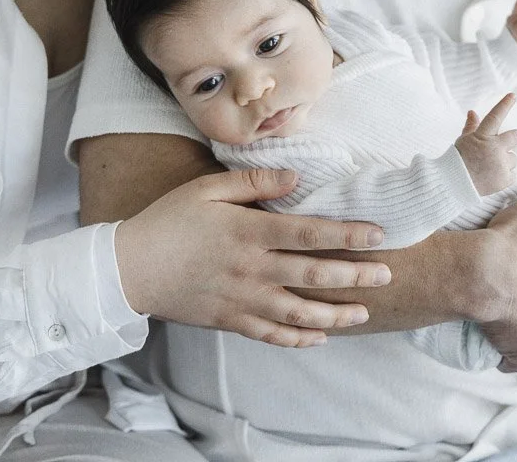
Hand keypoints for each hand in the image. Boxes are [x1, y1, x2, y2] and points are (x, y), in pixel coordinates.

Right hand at [115, 168, 390, 347]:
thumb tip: (296, 178)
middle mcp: (251, 269)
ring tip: (364, 311)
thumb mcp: (208, 189)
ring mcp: (241, 299)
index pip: (308, 233)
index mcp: (248, 232)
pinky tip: (320, 336)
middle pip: (312, 274)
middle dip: (354, 275)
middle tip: (387, 274)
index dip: (345, 234)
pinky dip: (299, 339)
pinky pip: (271, 335)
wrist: (129, 268)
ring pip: (299, 313)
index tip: (376, 233)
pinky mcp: (229, 320)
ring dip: (335, 313)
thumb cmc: (170, 220)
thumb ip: (254, 181)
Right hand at [454, 94, 516, 194]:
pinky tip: (491, 177)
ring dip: (505, 161)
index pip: (495, 116)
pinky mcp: (505, 178)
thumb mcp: (463, 141)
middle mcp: (494, 148)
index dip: (504, 104)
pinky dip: (504, 176)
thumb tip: (472, 111)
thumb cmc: (458, 160)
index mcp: (482, 136)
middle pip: (516, 137)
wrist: (454, 185)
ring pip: (513, 159)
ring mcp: (500, 163)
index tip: (512, 95)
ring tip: (489, 168)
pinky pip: (512, 174)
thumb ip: (471, 126)